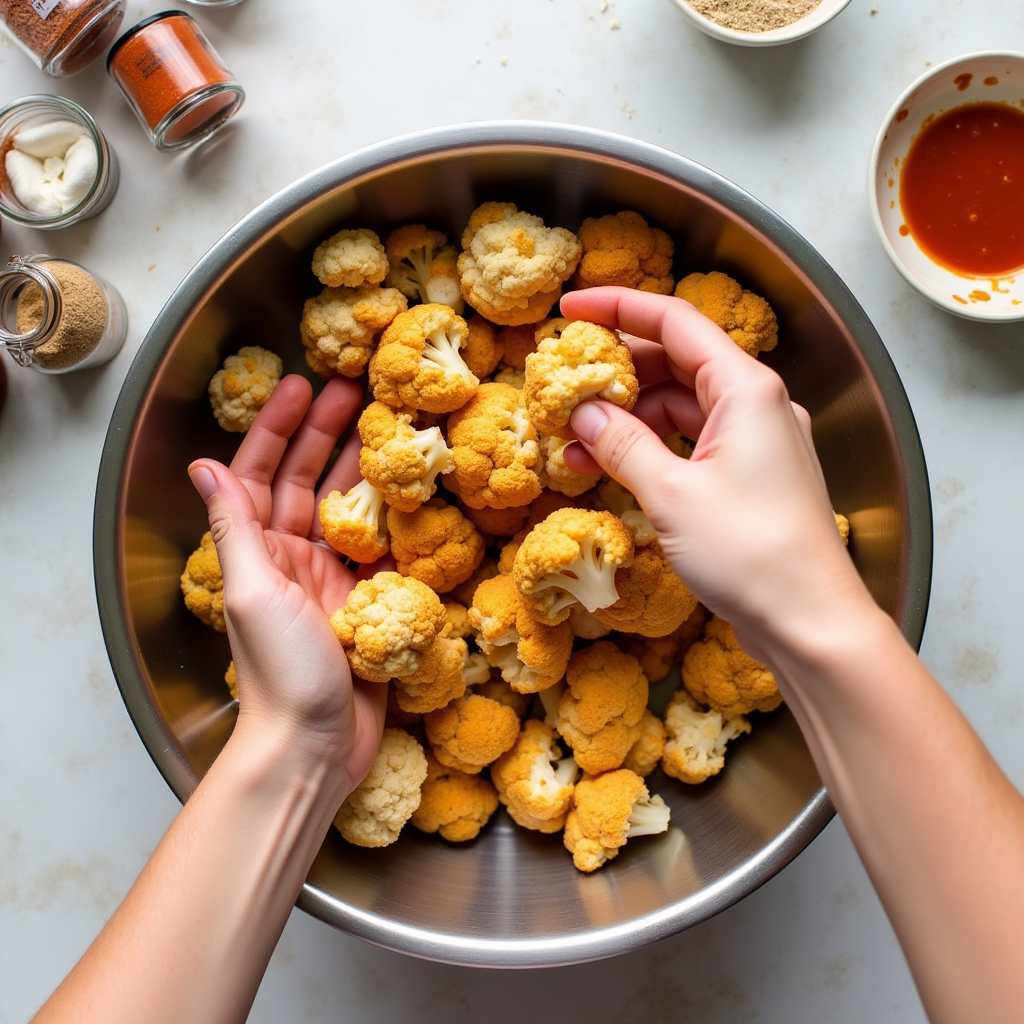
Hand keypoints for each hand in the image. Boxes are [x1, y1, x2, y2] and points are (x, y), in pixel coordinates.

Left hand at [188, 374, 385, 791]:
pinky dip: (389, 512)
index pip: (260, 473)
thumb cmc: (280, 676)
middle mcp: (288, 557)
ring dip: (358, 463)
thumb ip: (234, 528)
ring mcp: (327, 578)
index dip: (277, 428)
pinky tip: (407, 484)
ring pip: (342, 505)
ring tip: (383, 423)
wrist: (314, 746)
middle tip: (354, 389)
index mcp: (256, 551)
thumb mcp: (254, 593)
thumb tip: (204, 466)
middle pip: (304, 479)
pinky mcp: (363, 599)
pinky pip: (377, 544)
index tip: (300, 387)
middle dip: (325, 432)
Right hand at [560, 287, 867, 655]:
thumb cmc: (751, 553)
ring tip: (572, 440)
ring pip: (677, 409)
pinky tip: (605, 467)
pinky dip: (647, 451)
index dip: (618, 308)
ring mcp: (752, 444)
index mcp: (746, 389)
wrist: (810, 622)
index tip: (569, 306)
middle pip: (674, 363)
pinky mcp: (745, 479)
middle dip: (615, 372)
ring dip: (625, 420)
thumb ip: (622, 445)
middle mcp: (754, 406)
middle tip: (563, 382)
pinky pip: (687, 446)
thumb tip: (583, 412)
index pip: (675, 322)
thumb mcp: (672, 494)